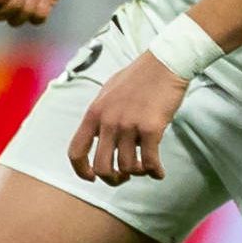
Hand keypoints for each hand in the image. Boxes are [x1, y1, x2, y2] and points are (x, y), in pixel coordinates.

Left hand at [68, 54, 188, 184]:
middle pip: (102, 166)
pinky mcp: (151, 128)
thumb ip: (101, 114)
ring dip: (137, 173)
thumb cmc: (140, 76)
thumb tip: (99, 133)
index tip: (92, 178)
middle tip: (123, 178)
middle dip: (112, 179)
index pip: (76, 151)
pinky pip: (150, 161)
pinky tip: (159, 173)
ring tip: (145, 170)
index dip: (81, 171)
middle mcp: (108, 122)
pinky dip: (155, 172)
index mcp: (94, 113)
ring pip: (127, 166)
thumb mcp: (109, 92)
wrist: (165, 63)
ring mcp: (129, 125)